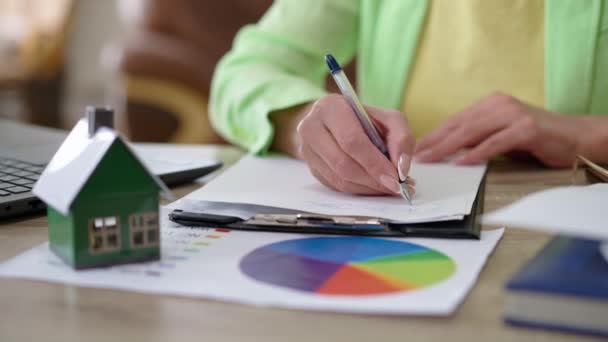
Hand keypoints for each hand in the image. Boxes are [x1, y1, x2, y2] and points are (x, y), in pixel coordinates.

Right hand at [293, 94, 415, 194]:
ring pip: (338, 179)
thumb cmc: (364, 119)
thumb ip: (401, 138)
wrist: (334, 121)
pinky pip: (335, 186)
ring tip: (389, 188)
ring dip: (367, 188)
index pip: (351, 141)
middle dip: (372, 180)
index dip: (374, 163)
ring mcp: (307, 150)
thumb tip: (401, 168)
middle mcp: (311, 128)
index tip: (395, 178)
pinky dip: (358, 190)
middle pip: (342, 163)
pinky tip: (374, 187)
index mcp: (330, 108)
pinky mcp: (310, 167)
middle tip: (395, 187)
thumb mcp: (389, 118)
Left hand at [415, 92, 588, 167]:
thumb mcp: (501, 134)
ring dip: (449, 147)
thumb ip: (478, 137)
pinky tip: (463, 162)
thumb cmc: (536, 139)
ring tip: (432, 159)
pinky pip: (495, 143)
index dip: (434, 134)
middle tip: (417, 155)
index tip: (417, 148)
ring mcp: (513, 115)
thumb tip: (450, 150)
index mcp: (490, 103)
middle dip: (435, 141)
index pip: (456, 120)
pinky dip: (477, 153)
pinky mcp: (526, 129)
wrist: (576, 136)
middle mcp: (499, 104)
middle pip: (459, 124)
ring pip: (472, 132)